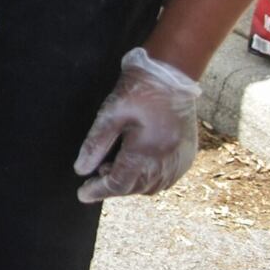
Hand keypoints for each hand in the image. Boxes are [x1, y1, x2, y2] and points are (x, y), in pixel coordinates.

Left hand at [73, 47, 200, 202]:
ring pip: (153, 187)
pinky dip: (150, 179)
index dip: (99, 191)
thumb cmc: (137, 91)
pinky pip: (168, 179)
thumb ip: (95, 144)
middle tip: (97, 173)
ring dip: (132, 184)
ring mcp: (181, 159)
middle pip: (136, 188)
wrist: (171, 74)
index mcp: (146, 150)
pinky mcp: (188, 154)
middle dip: (114, 186)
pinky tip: (138, 166)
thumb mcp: (110, 114)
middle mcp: (167, 160)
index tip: (82, 194)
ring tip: (115, 166)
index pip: (119, 183)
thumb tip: (81, 170)